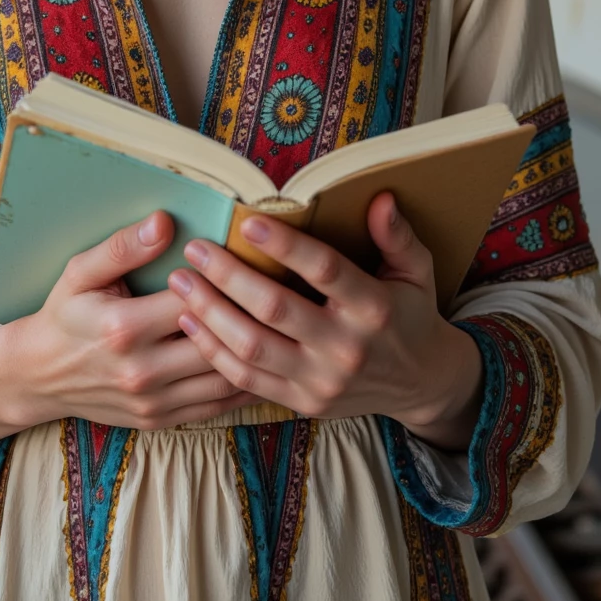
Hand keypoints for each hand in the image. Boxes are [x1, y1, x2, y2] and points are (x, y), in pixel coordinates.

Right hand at [8, 209, 256, 430]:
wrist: (39, 376)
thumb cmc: (64, 315)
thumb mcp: (80, 272)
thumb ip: (123, 247)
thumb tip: (165, 221)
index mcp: (123, 327)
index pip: (193, 299)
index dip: (222, 278)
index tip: (243, 258)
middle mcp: (141, 370)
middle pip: (217, 341)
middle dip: (248, 315)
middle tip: (275, 291)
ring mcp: (152, 401)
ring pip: (224, 377)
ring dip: (254, 352)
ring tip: (278, 325)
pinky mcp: (159, 421)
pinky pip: (215, 406)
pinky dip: (243, 384)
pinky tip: (261, 361)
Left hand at [167, 191, 483, 449]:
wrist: (420, 384)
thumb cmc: (411, 314)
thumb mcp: (417, 271)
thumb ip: (397, 235)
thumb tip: (380, 198)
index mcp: (374, 308)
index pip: (326, 272)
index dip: (287, 247)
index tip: (249, 222)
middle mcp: (346, 348)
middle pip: (275, 310)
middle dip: (228, 277)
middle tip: (195, 248)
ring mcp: (321, 381)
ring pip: (252, 347)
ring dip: (210, 313)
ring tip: (180, 281)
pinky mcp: (302, 402)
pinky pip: (247, 379)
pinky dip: (213, 351)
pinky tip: (189, 322)